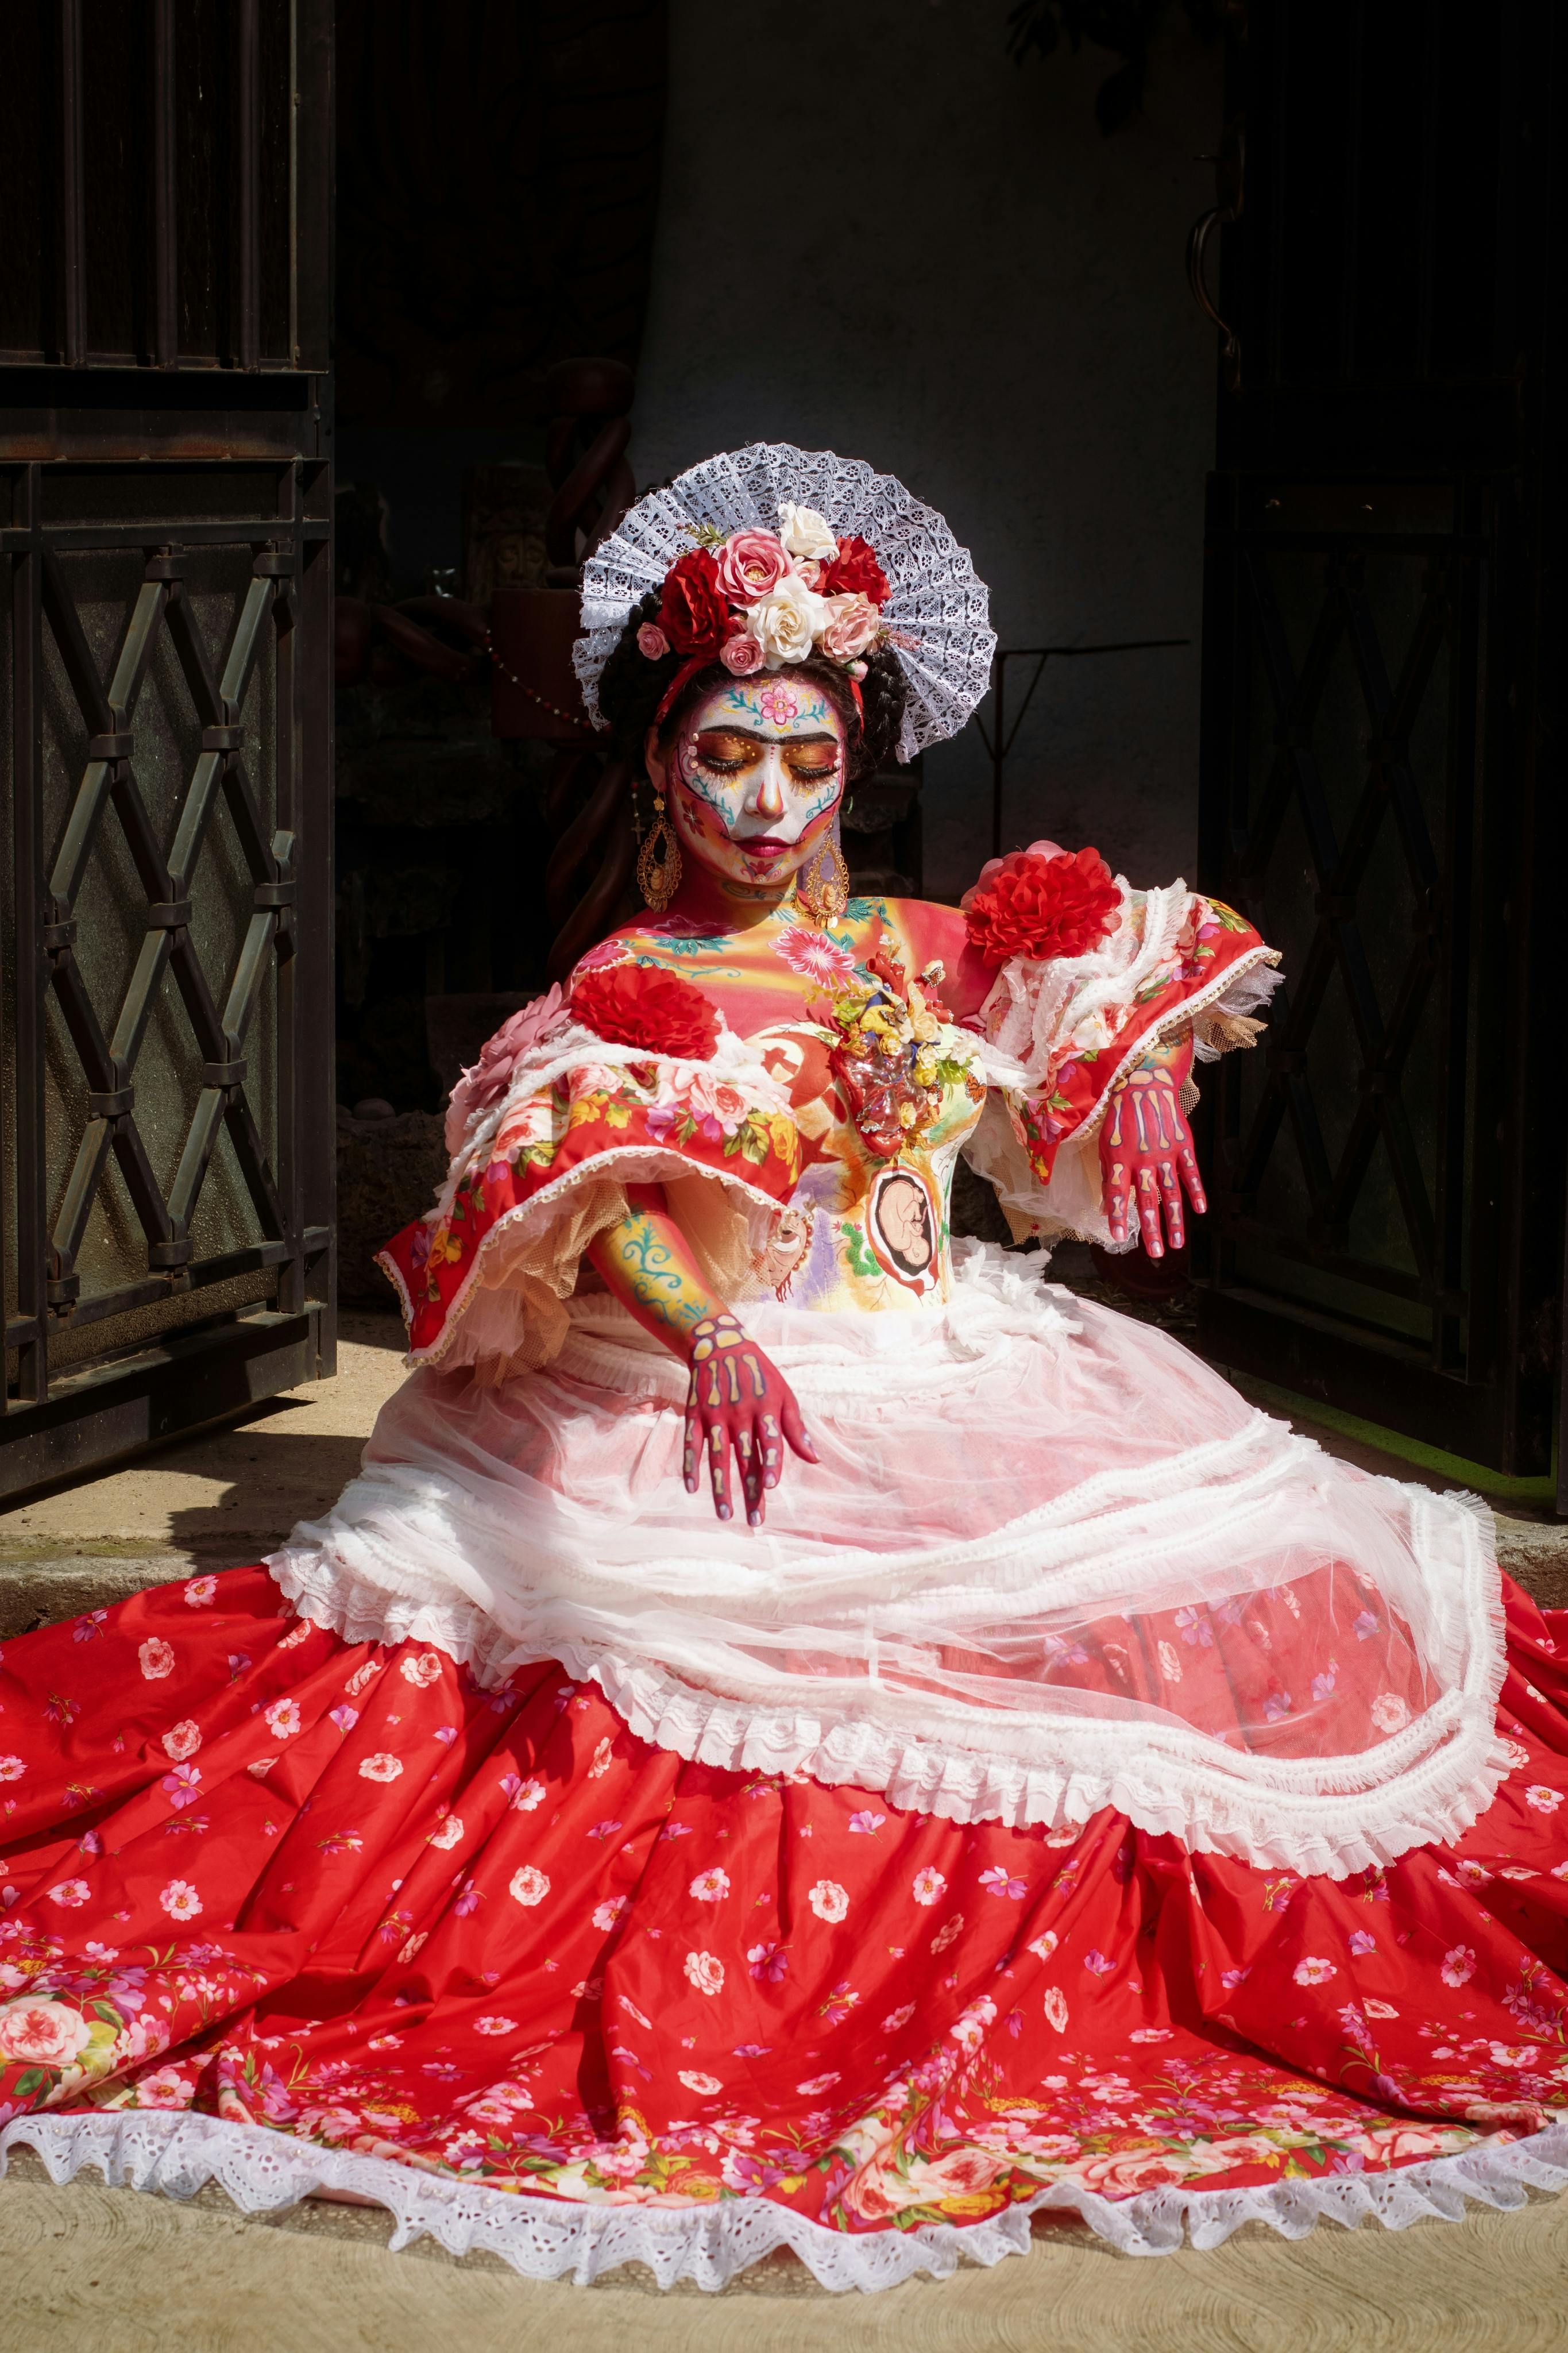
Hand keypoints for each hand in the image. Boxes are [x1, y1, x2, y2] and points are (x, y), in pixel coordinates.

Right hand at [682, 1313, 816, 1526]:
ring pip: (717, 1456)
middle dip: (749, 1491)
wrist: (719, 1343)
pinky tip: (692, 1488)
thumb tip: (815, 1459)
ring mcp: (715, 1414)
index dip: (771, 1462)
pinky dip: (691, 1465)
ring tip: (725, 1514)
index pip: (770, 1440)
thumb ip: (797, 1428)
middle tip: (754, 1521)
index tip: (771, 1486)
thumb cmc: (760, 1374)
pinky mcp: (694, 1413)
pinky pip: (691, 1443)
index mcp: (766, 1409)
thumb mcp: (784, 1394)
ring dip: (720, 1487)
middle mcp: (740, 1413)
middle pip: (745, 1458)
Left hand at [1098, 1038, 1205, 1257]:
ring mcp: (1166, 1154)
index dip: (1118, 1217)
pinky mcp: (1184, 1146)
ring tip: (1177, 1243)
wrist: (1144, 1084)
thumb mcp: (1105, 1144)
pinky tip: (1200, 1210)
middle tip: (1157, 1253)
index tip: (1120, 1239)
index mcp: (1120, 1159)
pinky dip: (1197, 1191)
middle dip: (1152, 1229)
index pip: (1117, 1195)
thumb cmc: (1120, 1117)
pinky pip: (1191, 1173)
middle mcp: (1143, 1160)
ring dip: (1175, 1220)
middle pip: (1148, 1201)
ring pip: (1172, 1193)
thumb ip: (1108, 1175)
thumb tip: (1106, 1206)